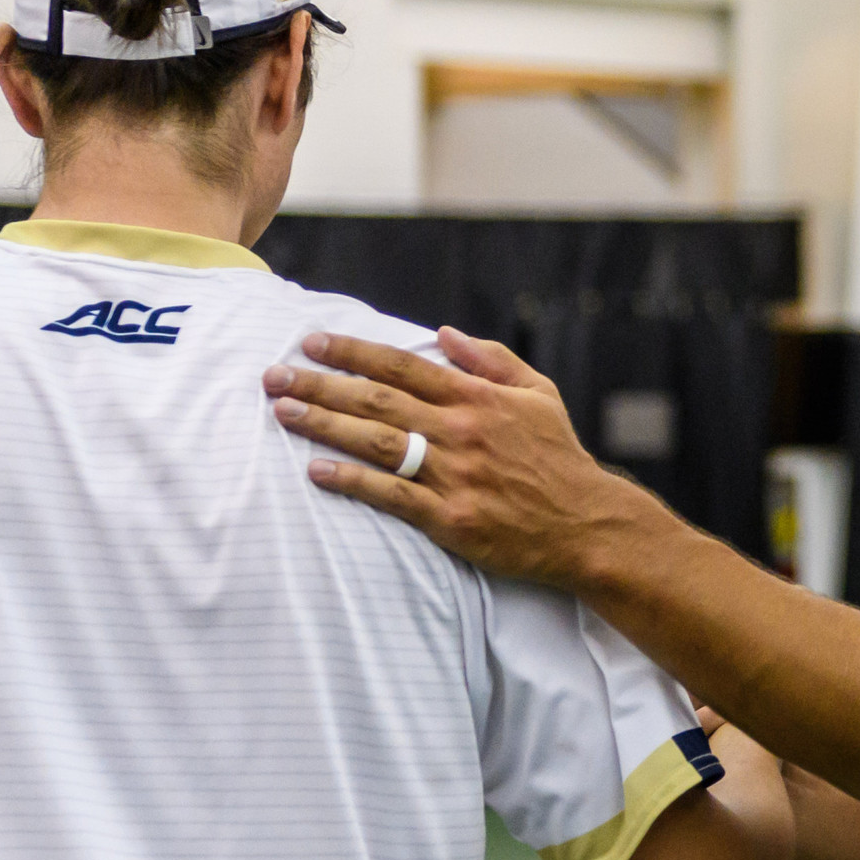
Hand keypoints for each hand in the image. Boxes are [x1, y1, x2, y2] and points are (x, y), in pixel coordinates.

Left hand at [264, 327, 666, 587]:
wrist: (585, 526)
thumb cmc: (558, 457)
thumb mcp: (538, 394)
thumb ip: (490, 359)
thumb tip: (443, 334)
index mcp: (478, 397)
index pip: (403, 365)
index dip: (354, 351)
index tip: (313, 341)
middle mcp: (461, 430)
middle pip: (377, 399)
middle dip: (321, 384)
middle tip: (275, 376)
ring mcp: (455, 475)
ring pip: (376, 442)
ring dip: (324, 425)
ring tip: (283, 413)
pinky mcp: (451, 518)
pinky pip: (392, 496)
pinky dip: (352, 482)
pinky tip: (317, 471)